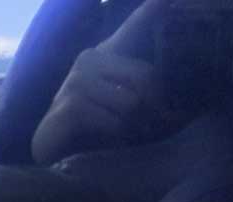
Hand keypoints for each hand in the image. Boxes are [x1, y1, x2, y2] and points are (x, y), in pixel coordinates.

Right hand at [32, 0, 171, 164]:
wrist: (53, 155)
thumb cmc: (94, 129)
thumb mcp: (123, 103)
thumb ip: (146, 90)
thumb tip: (179, 97)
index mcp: (104, 53)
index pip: (135, 25)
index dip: (152, 8)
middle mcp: (89, 59)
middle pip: (146, 77)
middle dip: (156, 108)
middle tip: (155, 125)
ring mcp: (76, 81)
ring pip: (132, 102)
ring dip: (134, 126)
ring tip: (126, 134)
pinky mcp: (70, 106)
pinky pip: (114, 121)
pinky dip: (117, 136)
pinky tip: (106, 140)